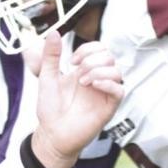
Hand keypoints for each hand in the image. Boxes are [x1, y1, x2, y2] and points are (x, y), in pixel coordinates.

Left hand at [30, 30, 123, 167]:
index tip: (73, 61)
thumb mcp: (47, 77)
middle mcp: (97, 80)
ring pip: (117, 71)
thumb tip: (53, 33)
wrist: (51, 134)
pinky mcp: (108, 108)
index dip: (88, 49)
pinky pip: (119, 90)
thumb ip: (51, 56)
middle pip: (109, 56)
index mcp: (84, 71)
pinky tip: (93, 85)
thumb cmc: (50, 109)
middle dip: (93, 59)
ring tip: (82, 82)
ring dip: (99, 71)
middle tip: (78, 72)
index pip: (99, 49)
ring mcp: (103, 93)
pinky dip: (108, 84)